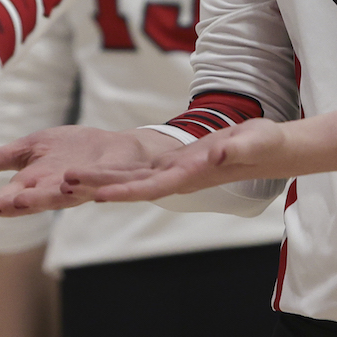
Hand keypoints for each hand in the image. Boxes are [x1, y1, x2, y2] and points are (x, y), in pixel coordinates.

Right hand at [0, 125, 179, 223]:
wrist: (121, 150)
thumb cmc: (73, 152)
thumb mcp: (30, 151)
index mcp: (39, 184)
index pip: (14, 197)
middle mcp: (63, 188)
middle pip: (40, 199)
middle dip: (22, 203)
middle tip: (0, 207)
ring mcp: (91, 185)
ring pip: (72, 194)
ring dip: (52, 196)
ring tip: (34, 195)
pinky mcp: (119, 178)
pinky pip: (112, 185)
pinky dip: (100, 186)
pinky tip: (83, 184)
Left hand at [71, 104, 336, 203]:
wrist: (272, 149)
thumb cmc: (266, 146)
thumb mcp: (254, 142)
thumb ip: (237, 150)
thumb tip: (220, 153)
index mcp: (192, 176)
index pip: (151, 187)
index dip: (122, 191)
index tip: (96, 194)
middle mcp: (177, 178)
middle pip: (131, 186)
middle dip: (99, 185)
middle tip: (64, 182)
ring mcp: (174, 172)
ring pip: (130, 179)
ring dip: (100, 179)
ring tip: (67, 177)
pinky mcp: (175, 162)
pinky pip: (138, 169)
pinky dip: (115, 171)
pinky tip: (94, 171)